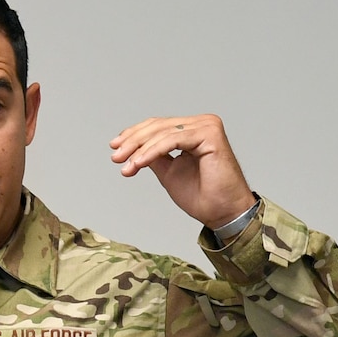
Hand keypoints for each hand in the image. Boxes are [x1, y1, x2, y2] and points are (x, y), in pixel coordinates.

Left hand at [109, 114, 254, 230]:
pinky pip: (173, 140)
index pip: (158, 126)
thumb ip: (154, 157)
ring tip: (126, 165)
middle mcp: (202, 124)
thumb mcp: (169, 171)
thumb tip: (132, 150)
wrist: (223, 213)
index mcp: (193, 130)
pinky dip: (152, 151)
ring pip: (163, 132)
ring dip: (140, 149)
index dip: (134, 135)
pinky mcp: (210, 135)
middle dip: (133, 142)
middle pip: (158, 126)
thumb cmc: (202, 195)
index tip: (115, 147)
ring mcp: (207, 126)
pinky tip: (138, 163)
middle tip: (116, 157)